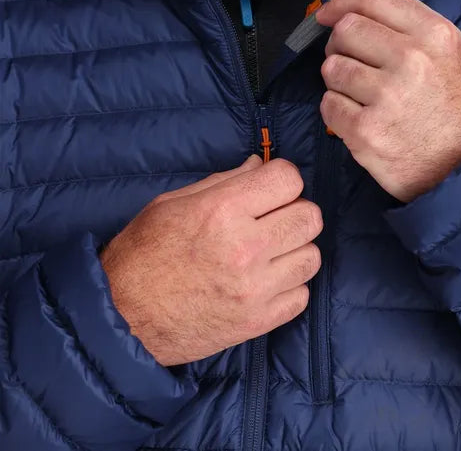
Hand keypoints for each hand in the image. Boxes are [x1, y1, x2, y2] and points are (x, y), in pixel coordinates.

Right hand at [99, 155, 322, 365]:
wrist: (121, 317)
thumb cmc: (142, 253)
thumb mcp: (173, 203)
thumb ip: (224, 182)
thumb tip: (260, 166)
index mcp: (221, 210)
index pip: (288, 178)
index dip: (281, 179)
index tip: (268, 188)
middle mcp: (245, 247)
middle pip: (310, 216)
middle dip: (294, 211)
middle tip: (272, 219)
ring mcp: (254, 288)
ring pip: (311, 256)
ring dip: (295, 250)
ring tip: (269, 252)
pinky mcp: (257, 322)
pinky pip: (301, 295)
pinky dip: (289, 287)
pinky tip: (265, 281)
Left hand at [315, 0, 460, 202]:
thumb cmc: (459, 109)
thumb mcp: (451, 54)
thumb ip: (409, 28)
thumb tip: (352, 13)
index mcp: (433, 34)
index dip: (342, 3)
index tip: (327, 14)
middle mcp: (411, 58)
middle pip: (346, 30)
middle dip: (339, 45)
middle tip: (350, 63)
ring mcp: (387, 95)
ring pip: (332, 67)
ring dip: (339, 81)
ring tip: (361, 96)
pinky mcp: (367, 130)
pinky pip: (329, 105)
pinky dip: (337, 111)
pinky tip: (359, 119)